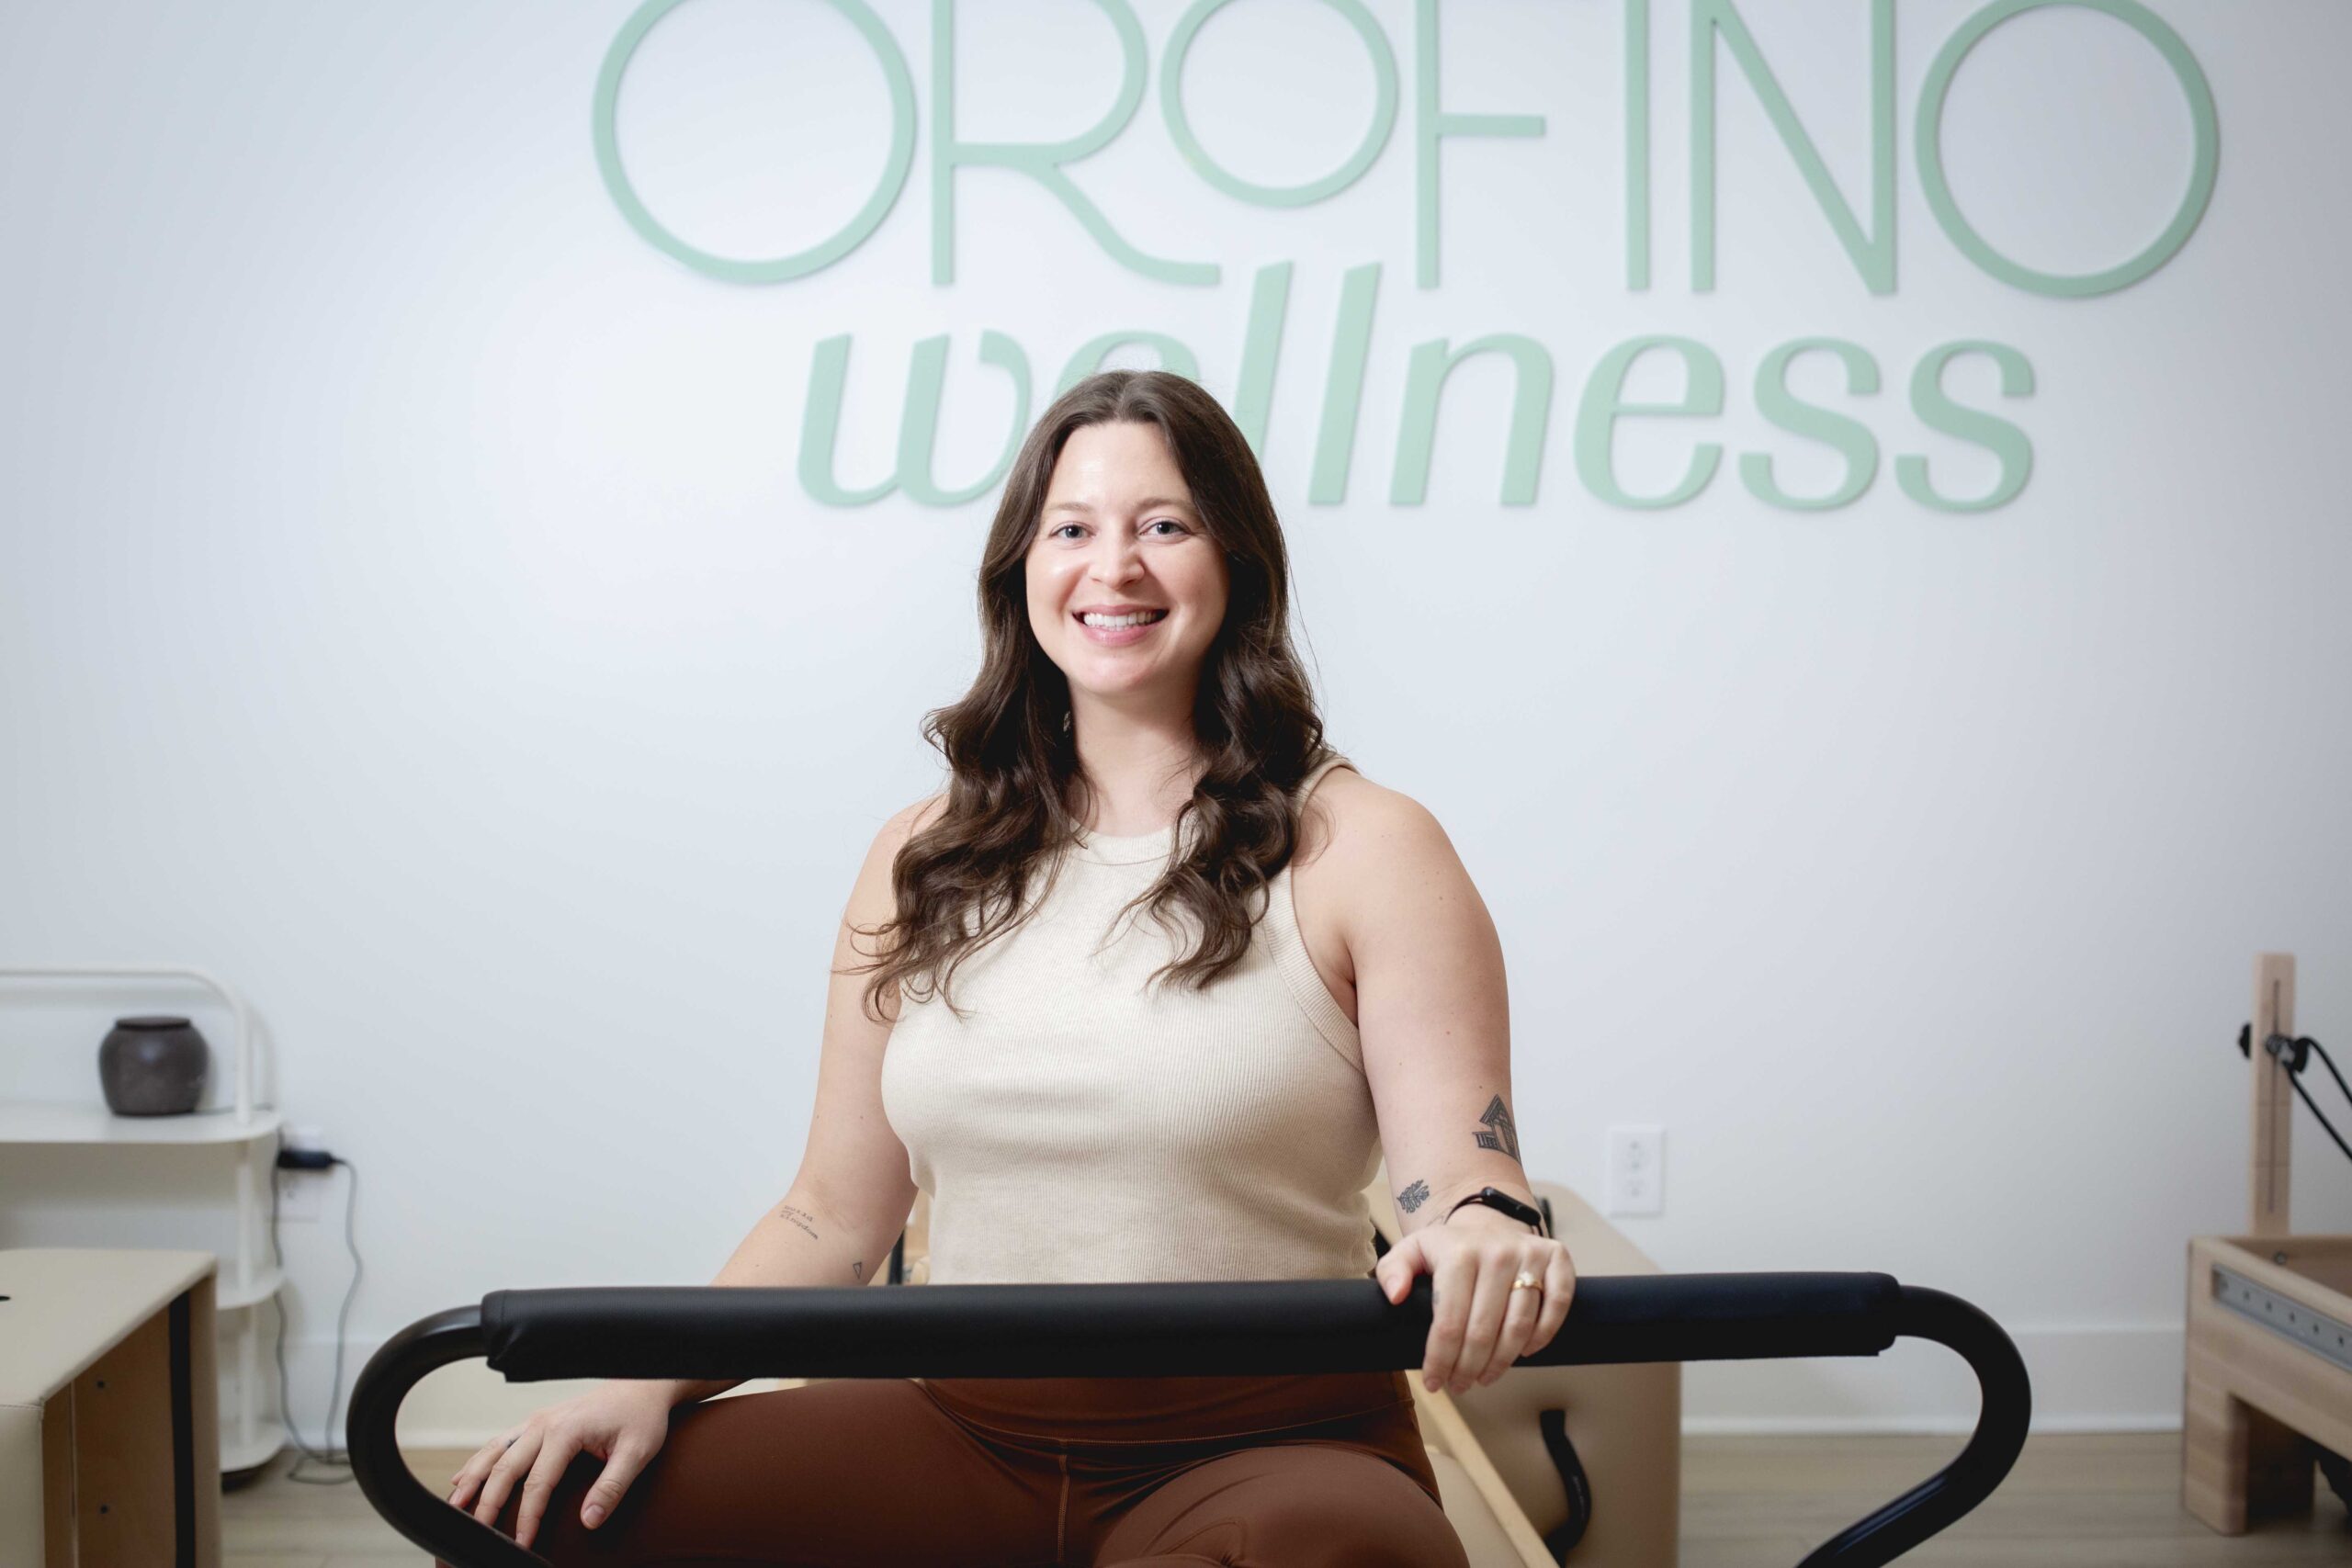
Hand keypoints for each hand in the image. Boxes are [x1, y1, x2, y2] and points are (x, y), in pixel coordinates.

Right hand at [445, 1380, 674, 1549]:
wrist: (644, 1386)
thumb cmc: (641, 1418)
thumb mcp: (638, 1453)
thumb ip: (613, 1488)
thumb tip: (589, 1521)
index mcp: (567, 1431)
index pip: (538, 1482)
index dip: (528, 1516)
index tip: (521, 1542)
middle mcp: (545, 1423)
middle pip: (506, 1467)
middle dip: (487, 1502)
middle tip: (476, 1532)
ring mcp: (538, 1420)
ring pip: (495, 1450)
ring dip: (472, 1477)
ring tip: (455, 1506)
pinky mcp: (538, 1421)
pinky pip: (501, 1441)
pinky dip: (479, 1461)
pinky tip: (463, 1477)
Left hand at [1374, 1206, 1575, 1393]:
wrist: (1488, 1220)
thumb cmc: (1449, 1248)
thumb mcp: (1412, 1251)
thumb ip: (1392, 1270)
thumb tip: (1395, 1296)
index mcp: (1458, 1253)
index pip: (1450, 1321)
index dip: (1441, 1360)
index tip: (1434, 1382)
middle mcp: (1497, 1253)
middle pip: (1484, 1331)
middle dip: (1469, 1368)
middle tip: (1460, 1385)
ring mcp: (1530, 1254)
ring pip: (1520, 1325)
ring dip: (1502, 1361)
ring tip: (1485, 1377)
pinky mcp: (1557, 1258)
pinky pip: (1557, 1305)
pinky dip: (1543, 1335)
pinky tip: (1524, 1352)